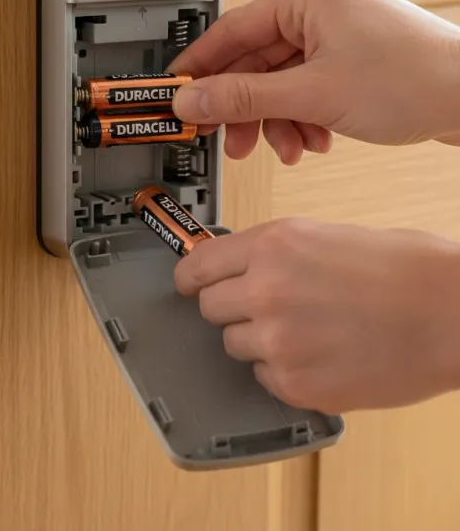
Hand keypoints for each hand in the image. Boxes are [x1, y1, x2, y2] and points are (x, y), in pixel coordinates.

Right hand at [170, 0, 459, 163]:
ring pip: (280, 79)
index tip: (177, 94)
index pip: (230, 31)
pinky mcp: (352, 55)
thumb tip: (193, 100)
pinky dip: (302, 116)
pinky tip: (314, 139)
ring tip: (286, 147)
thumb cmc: (416, 80)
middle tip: (229, 137)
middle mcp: (321, 6)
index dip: (199, 68)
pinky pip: (306, 85)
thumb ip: (242, 97)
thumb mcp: (311, 94)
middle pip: (255, 61)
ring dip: (277, 119)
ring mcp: (338, 31)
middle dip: (246, 107)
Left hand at [174, 219, 459, 412]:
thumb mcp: (320, 235)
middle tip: (263, 308)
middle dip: (230, 309)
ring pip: (233, 345)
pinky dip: (284, 372)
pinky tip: (320, 355)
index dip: (189, 278)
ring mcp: (279, 341)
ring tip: (305, 330)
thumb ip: (269, 254)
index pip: (196, 266)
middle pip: (208, 308)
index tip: (187, 285)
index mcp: (271, 245)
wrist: (452, 311)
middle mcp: (265, 290)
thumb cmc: (402, 268)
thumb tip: (232, 268)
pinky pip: (264, 378)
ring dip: (258, 341)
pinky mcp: (298, 384)